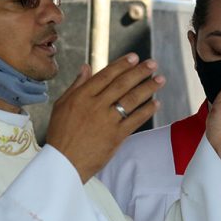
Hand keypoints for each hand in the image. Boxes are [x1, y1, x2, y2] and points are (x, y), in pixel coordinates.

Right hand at [45, 54, 164, 181]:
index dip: (122, 65)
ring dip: (148, 88)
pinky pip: (135, 120)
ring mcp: (107, 121)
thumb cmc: (60, 133)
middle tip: (153, 64)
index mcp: (82, 96)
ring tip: (160, 80)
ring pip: (131, 100)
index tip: (135, 57)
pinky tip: (156, 103)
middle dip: (140, 72)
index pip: (106, 75)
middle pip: (122, 84)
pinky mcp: (115, 136)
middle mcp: (95, 106)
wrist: (63, 163)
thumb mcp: (62, 105)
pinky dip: (147, 111)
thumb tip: (87, 66)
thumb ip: (76, 85)